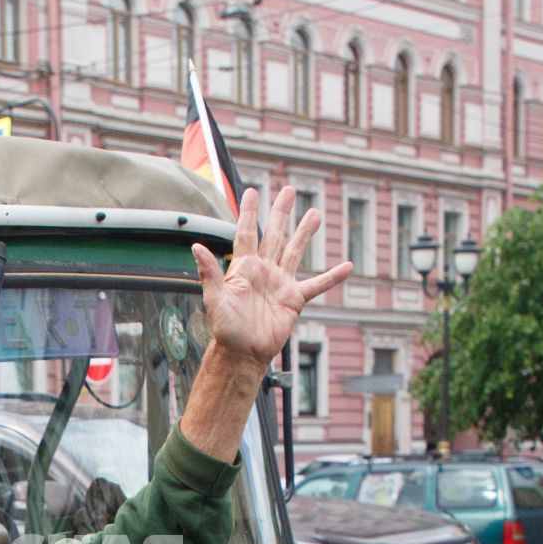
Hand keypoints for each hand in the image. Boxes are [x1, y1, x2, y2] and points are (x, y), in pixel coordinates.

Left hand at [192, 186, 353, 367]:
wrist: (243, 353)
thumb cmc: (226, 329)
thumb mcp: (215, 300)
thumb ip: (209, 273)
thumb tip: (196, 247)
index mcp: (243, 268)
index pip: (247, 232)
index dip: (249, 212)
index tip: (252, 192)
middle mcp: (264, 271)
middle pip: (275, 234)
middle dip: (282, 212)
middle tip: (290, 190)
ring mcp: (280, 283)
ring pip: (295, 251)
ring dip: (305, 233)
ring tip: (315, 213)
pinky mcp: (294, 300)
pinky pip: (317, 285)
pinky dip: (332, 277)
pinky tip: (346, 267)